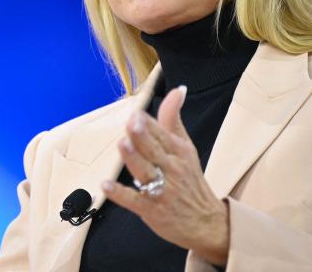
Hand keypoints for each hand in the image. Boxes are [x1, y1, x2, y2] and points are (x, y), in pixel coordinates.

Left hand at [101, 86, 229, 265]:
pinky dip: (120, 194)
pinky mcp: (152, 210)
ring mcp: (162, 191)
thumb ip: (174, 120)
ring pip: (146, 172)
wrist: (206, 222)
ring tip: (122, 145)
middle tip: (131, 123)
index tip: (136, 114)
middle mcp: (172, 170)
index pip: (163, 135)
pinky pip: (134, 200)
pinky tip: (106, 185)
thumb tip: (177, 89)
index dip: (148, 124)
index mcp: (180, 152)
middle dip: (143, 137)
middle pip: (155, 151)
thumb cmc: (190, 180)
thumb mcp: (186, 148)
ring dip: (134, 159)